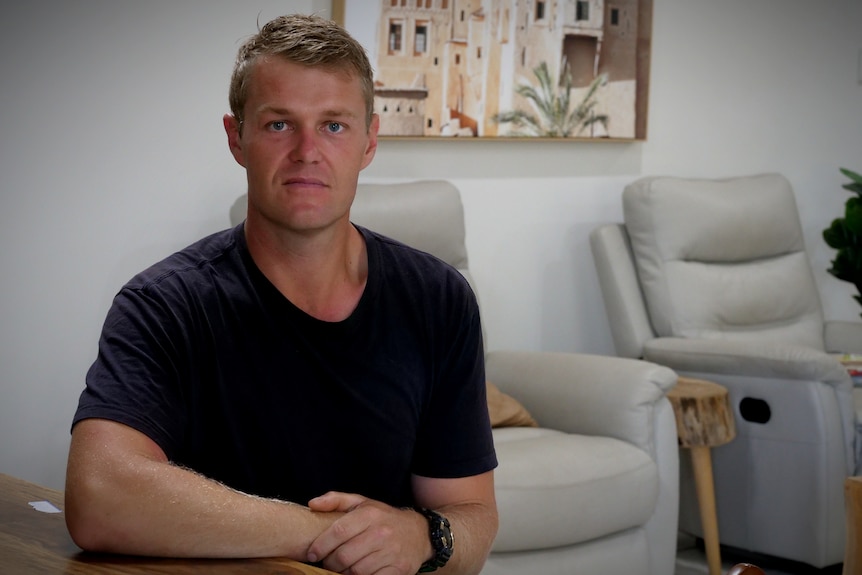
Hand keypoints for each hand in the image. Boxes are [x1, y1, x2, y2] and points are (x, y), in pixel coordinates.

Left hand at [306, 492, 429, 574]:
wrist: (419, 532)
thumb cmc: (384, 518)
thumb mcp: (363, 503)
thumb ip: (336, 500)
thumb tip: (312, 504)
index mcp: (370, 514)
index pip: (338, 531)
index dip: (321, 545)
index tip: (312, 554)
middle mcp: (381, 533)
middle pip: (344, 556)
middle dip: (330, 563)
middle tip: (328, 563)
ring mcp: (391, 552)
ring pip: (356, 571)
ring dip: (344, 573)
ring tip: (342, 569)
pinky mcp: (399, 570)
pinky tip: (358, 573)